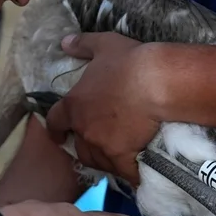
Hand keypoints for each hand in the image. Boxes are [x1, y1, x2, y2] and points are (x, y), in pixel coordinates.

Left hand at [46, 32, 163, 185]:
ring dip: (104, 159)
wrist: (159, 84)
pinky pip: (122, 172)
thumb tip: (65, 42)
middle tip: (98, 143)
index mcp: (73, 105)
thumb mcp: (105, 45)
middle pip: (78, 146)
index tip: (59, 136)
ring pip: (97, 160)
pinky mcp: (123, 158)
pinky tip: (135, 172)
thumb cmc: (131, 62)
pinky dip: (127, 173)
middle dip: (86, 145)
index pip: (55, 122)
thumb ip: (83, 45)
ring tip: (117, 156)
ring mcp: (102, 146)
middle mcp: (83, 129)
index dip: (57, 129)